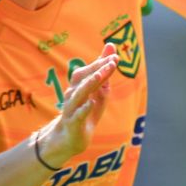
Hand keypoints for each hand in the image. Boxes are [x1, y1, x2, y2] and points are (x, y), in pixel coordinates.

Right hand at [40, 43, 118, 164]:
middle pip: (84, 78)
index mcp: (79, 85)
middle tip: (112, 61)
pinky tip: (91, 103)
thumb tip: (111, 48)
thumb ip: (105, 71)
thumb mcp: (99, 91)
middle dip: (98, 69)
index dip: (101, 62)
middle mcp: (73, 94)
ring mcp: (71, 108)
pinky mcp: (73, 123)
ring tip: (101, 76)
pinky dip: (84, 108)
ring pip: (80, 94)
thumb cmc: (86, 111)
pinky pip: (77, 115)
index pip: (90, 70)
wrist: (71, 138)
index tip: (115, 55)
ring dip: (91, 83)